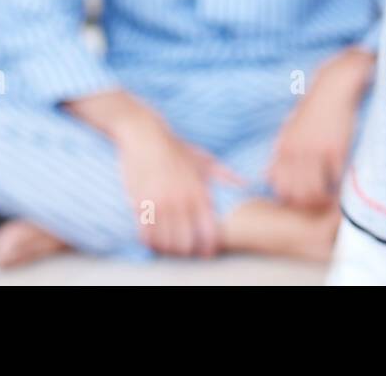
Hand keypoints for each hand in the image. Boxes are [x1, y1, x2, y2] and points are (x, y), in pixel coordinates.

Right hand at [73, 92, 242, 257]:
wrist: (144, 134)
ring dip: (167, 247)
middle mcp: (180, 200)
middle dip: (186, 250)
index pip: (208, 230)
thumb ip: (224, 174)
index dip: (208, 246)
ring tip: (168, 245)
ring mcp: (159, 202)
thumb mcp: (202, 159)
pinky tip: (152, 237)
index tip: (206, 252)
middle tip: (184, 249)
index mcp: (198, 191)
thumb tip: (246, 184)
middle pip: (185, 242)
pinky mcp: (139, 202)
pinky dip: (149, 240)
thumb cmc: (175, 147)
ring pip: (165, 241)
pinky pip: (145, 233)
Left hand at [268, 49, 373, 208]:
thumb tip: (266, 176)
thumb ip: (281, 154)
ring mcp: (315, 152)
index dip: (289, 198)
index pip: (279, 186)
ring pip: (313, 191)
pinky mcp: (335, 151)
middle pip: (295, 193)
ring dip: (322, 200)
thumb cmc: (314, 110)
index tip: (301, 201)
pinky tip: (341, 184)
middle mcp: (296, 152)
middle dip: (306, 204)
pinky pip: (334, 179)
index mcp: (283, 147)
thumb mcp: (290, 130)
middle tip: (318, 205)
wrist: (334, 88)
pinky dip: (337, 186)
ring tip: (330, 199)